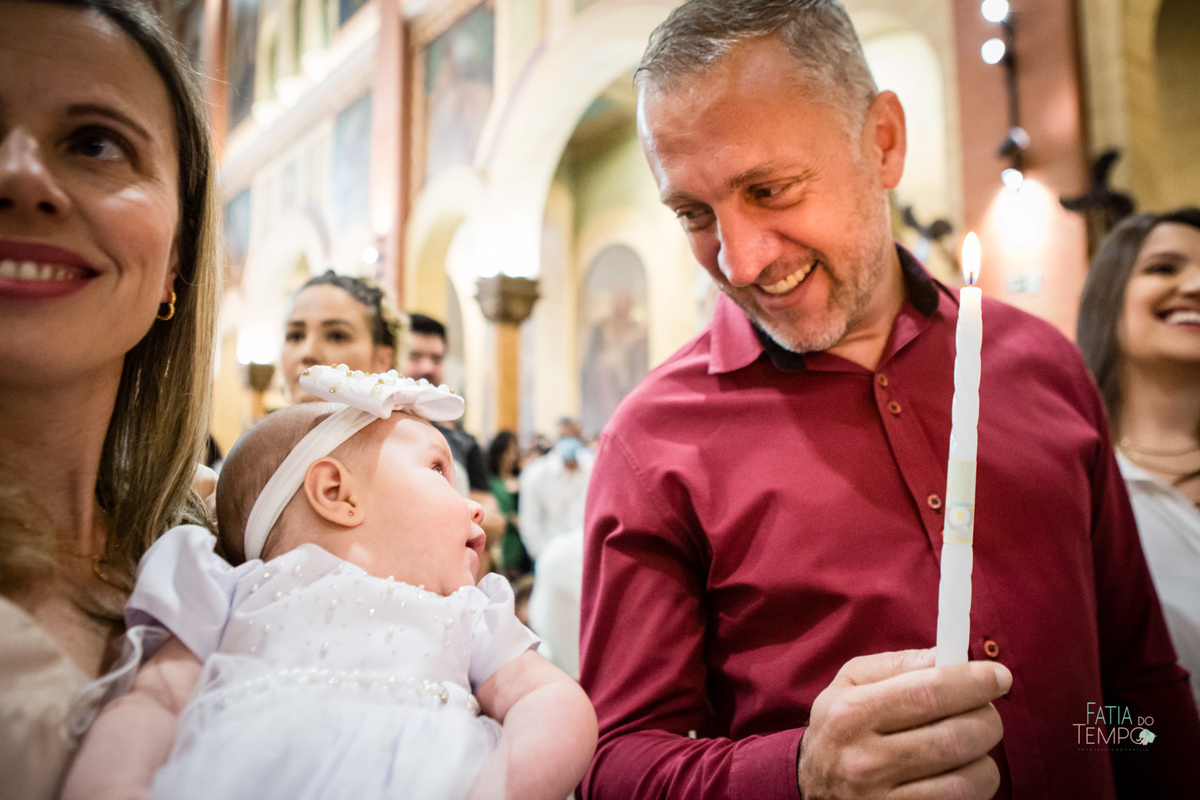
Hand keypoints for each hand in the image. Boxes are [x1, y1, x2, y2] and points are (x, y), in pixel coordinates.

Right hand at [797, 649, 1009, 799]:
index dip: (973, 682)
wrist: (813, 789)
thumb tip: (947, 656)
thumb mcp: (849, 684)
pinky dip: (973, 788)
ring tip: (969, 747)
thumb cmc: (840, 728)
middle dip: (987, 719)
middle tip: (986, 711)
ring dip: (984, 759)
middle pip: (955, 737)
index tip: (998, 676)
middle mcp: (866, 761)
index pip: (927, 693)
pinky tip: (956, 773)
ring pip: (969, 780)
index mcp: (852, 714)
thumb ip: (896, 664)